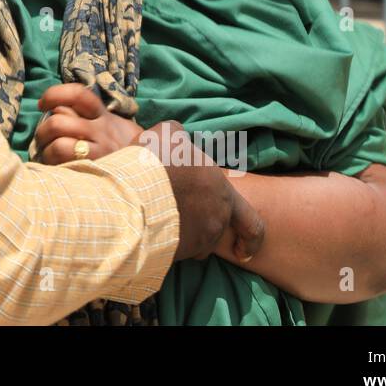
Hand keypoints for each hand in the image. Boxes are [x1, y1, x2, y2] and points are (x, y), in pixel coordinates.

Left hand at [34, 83, 142, 163]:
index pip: (78, 95)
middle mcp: (101, 131)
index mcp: (104, 116)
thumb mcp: (113, 125)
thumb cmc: (124, 148)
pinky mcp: (96, 171)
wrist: (155, 171)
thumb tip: (54, 111)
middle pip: (59, 120)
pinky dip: (53, 165)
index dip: (55, 94)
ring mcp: (99, 153)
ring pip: (59, 145)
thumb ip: (86, 115)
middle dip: (43, 130)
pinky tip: (56, 169)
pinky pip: (65, 164)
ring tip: (48, 156)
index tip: (43, 104)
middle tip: (43, 138)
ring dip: (46, 150)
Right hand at [139, 120, 264, 262]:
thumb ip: (181, 138)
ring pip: (195, 244)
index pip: (252, 224)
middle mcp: (216, 222)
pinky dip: (165, 242)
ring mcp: (197, 240)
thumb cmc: (156, 160)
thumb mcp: (170, 133)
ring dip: (182, 234)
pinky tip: (148, 227)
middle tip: (177, 214)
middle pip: (214, 233)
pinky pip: (174, 250)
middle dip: (199, 226)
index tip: (244, 252)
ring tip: (157, 216)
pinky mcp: (175, 252)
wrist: (133, 190)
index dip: (251, 240)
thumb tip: (178, 140)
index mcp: (223, 194)